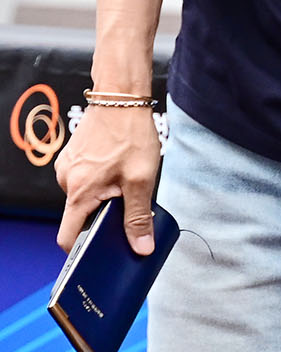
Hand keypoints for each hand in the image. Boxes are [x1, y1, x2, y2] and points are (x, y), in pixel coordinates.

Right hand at [55, 105, 161, 254]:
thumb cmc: (131, 134)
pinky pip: (85, 179)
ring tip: (126, 180)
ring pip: (84, 196)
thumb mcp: (141, 179)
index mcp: (79, 191)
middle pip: (79, 215)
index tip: (99, 255)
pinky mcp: (73, 156)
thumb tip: (141, 247)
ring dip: (104, 196)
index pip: (67, 236)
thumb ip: (138, 216)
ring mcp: (67, 167)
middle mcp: (66, 180)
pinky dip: (100, 181)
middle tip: (127, 207)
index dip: (81, 250)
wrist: (121, 96)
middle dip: (102, 217)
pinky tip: (119, 168)